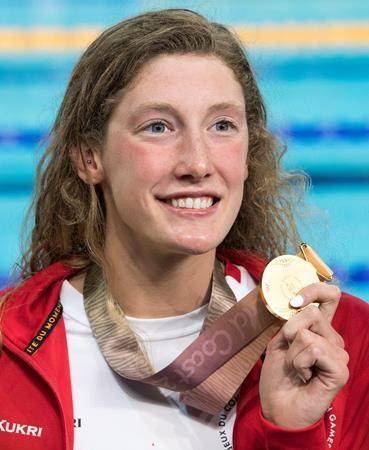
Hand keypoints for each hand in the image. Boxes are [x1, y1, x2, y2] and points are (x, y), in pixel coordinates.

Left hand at [259, 283, 348, 428]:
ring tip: (297, 369)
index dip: (315, 290)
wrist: (278, 406)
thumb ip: (292, 321)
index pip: (330, 297)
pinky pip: (314, 348)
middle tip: (290, 355)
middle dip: (289, 332)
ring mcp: (338, 353)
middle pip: (311, 313)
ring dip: (292, 352)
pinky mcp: (341, 369)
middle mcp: (332, 338)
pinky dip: (300, 362)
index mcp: (319, 329)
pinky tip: (304, 377)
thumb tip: (299, 302)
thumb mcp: (280, 340)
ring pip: (307, 333)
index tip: (295, 300)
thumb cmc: (278, 375)